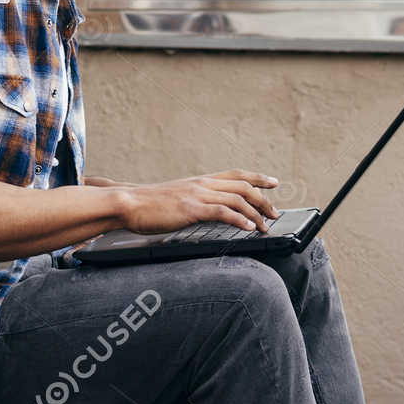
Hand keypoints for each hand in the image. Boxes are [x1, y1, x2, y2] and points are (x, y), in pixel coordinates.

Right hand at [117, 169, 280, 234]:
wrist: (129, 203)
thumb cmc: (149, 204)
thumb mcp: (177, 197)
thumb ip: (194, 200)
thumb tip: (207, 210)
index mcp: (200, 180)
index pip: (236, 174)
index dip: (258, 178)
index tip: (274, 182)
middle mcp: (202, 184)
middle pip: (243, 186)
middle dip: (263, 199)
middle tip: (275, 213)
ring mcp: (198, 195)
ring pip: (237, 199)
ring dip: (256, 213)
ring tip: (265, 226)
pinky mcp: (192, 209)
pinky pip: (222, 212)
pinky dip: (239, 220)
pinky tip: (248, 228)